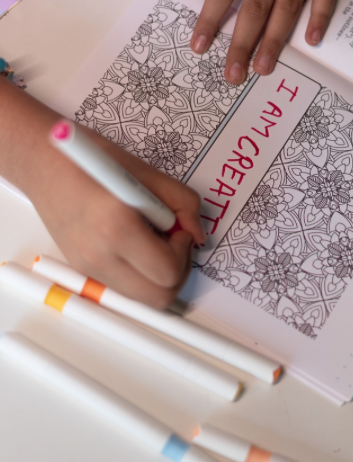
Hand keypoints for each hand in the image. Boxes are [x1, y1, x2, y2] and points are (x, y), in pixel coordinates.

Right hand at [0, 82, 204, 308]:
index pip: (168, 272)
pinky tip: (137, 246)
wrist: (45, 163)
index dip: (184, 251)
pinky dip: (140, 275)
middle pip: (158, 298)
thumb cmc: (92, 162)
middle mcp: (100, 256)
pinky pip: (124, 288)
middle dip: (177, 272)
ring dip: (158, 276)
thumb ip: (184, 204)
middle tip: (175, 242)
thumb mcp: (149, 174)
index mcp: (117, 228)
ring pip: (141, 299)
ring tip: (154, 242)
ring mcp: (88, 267)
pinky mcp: (83, 269)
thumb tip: (198, 233)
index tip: (180, 230)